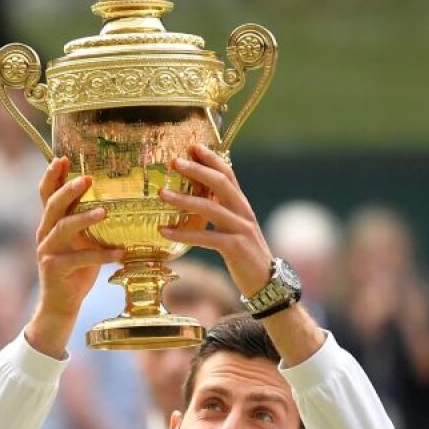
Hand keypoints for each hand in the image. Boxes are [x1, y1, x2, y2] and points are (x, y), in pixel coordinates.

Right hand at [25, 157, 121, 357]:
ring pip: (63, 228)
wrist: (61, 304)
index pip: (46, 194)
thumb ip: (88, 222)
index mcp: (50, 223)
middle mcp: (45, 233)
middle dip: (69, 190)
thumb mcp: (82, 241)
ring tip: (105, 212)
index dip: (51, 175)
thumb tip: (115, 200)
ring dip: (84, 218)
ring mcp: (47, 251)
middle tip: (88, 179)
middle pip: (53, 205)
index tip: (62, 158)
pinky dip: (101, 255)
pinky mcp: (55, 269)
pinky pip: (79, 259)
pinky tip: (120, 253)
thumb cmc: (76, 269)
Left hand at [158, 145, 273, 299]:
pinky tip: (164, 231)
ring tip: (162, 194)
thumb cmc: (244, 254)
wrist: (266, 282)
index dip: (211, 158)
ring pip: (211, 208)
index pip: (228, 174)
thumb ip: (220, 210)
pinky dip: (184, 234)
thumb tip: (197, 196)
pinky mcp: (235, 248)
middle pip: (221, 183)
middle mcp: (243, 212)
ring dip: (184, 199)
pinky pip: (206, 237)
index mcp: (241, 204)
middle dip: (197, 170)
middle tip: (174, 161)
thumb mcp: (233, 227)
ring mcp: (241, 229)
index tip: (192, 146)